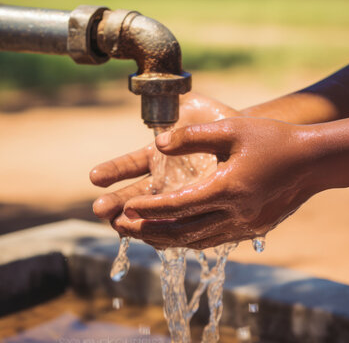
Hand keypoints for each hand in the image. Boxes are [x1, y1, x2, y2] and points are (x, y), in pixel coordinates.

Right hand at [89, 93, 239, 229]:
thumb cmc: (222, 123)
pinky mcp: (197, 212)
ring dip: (135, 222)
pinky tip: (154, 239)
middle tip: (100, 210)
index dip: (113, 171)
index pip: (130, 165)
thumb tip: (164, 116)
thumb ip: (178, 109)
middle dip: (116, 203)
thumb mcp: (199, 112)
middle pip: (134, 195)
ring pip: (152, 215)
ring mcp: (179, 198)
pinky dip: (166, 234)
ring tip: (119, 228)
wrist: (253, 144)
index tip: (95, 177)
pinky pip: (179, 226)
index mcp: (158, 155)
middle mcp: (164, 179)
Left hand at [115, 117, 326, 248]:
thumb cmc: (274, 139)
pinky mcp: (252, 230)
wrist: (314, 161)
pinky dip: (188, 239)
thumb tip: (157, 143)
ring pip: (196, 241)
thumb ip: (193, 135)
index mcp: (227, 189)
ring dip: (165, 239)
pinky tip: (175, 234)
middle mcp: (234, 215)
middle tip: (120, 227)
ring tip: (140, 234)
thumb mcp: (232, 128)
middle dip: (148, 231)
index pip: (177, 205)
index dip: (148, 208)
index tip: (124, 208)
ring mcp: (244, 227)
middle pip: (182, 232)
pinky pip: (212, 240)